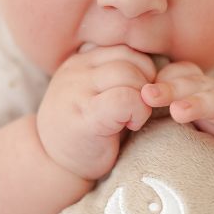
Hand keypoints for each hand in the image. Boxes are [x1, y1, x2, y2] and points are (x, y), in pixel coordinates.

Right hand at [37, 45, 156, 180]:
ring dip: (143, 98)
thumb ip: (117, 75)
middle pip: (130, 58)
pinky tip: (131, 125)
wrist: (53, 164)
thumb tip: (160, 64)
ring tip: (134, 118)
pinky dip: (138, 111)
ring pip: (130, 75)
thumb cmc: (84, 130)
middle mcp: (77, 69)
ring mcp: (78, 90)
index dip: (142, 70)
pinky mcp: (86, 115)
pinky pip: (126, 99)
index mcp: (82, 60)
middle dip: (147, 84)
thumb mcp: (96, 93)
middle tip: (140, 109)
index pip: (125, 49)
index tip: (139, 95)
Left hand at [140, 61, 213, 170]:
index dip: (158, 81)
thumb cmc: (210, 131)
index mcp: (194, 91)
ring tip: (180, 112)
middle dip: (172, 89)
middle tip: (148, 95)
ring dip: (201, 104)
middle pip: (194, 85)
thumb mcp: (180, 121)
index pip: (176, 77)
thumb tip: (109, 114)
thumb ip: (153, 114)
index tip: (136, 89)